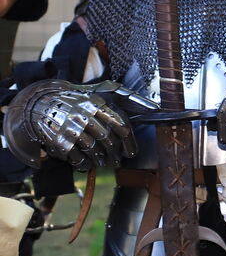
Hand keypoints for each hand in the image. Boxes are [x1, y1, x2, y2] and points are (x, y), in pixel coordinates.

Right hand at [2, 80, 137, 170]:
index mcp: (97, 103)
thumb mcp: (103, 92)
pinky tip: (87, 163)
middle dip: (114, 153)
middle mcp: (84, 114)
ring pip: (94, 149)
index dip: (128, 142)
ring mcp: (70, 128)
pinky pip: (77, 157)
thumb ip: (127, 98)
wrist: (42, 102)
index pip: (120, 125)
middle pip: (107, 140)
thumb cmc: (80, 99)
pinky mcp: (58, 140)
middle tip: (117, 161)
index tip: (131, 153)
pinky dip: (84, 163)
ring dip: (101, 160)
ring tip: (103, 162)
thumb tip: (153, 107)